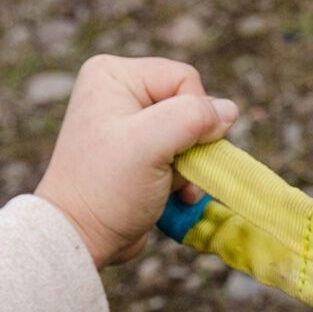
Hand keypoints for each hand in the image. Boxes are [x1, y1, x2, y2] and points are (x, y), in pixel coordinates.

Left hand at [33, 55, 236, 267]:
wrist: (82, 236)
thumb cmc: (108, 187)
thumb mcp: (150, 143)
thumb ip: (193, 118)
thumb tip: (230, 111)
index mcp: (115, 75)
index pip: (185, 78)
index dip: (194, 114)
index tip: (178, 149)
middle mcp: (121, 92)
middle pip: (190, 106)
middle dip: (194, 142)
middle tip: (176, 169)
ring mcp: (130, 124)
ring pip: (191, 134)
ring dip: (192, 164)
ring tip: (173, 186)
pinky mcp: (140, 153)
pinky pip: (182, 155)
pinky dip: (186, 177)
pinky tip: (177, 194)